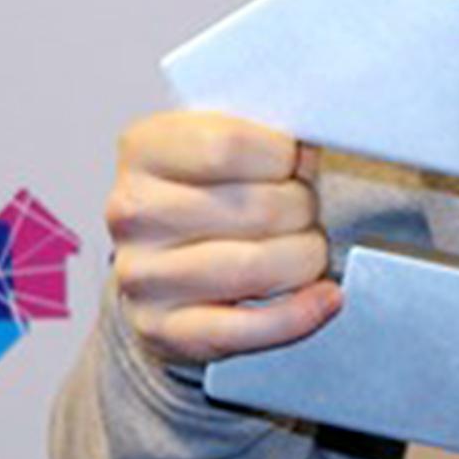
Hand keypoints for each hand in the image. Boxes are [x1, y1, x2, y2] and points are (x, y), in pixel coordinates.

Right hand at [105, 110, 340, 366]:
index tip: (297, 161)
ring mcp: (141, 275)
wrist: (170, 260)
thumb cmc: (213, 188)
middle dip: (303, 208)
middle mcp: (133, 211)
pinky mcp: (162, 329)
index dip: (283, 155)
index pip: (228, 146)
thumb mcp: (231, 138)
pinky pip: (245, 329)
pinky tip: (325, 297)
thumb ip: (267, 129)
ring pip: (255, 267)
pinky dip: (298, 315)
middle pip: (256, 208)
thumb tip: (319, 136)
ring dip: (304, 258)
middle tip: (304, 208)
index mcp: (144, 148)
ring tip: (307, 249)